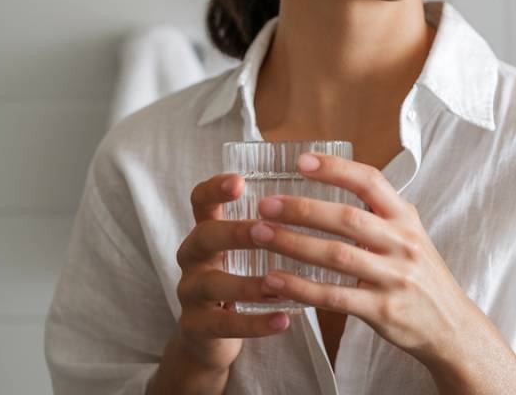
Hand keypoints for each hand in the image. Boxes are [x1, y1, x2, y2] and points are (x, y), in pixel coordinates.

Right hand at [172, 173, 292, 371]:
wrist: (209, 333)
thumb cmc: (238, 275)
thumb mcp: (243, 248)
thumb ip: (268, 225)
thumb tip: (324, 197)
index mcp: (206, 229)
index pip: (201, 200)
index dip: (215, 188)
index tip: (240, 181)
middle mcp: (193, 255)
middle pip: (204, 236)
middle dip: (234, 232)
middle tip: (264, 229)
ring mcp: (190, 291)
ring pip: (212, 285)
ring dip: (246, 284)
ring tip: (277, 284)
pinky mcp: (196, 326)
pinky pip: (224, 326)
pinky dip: (255, 324)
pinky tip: (283, 321)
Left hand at [246, 152, 479, 366]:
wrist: (451, 326)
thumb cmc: (420, 275)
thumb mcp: (410, 234)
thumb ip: (379, 212)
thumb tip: (336, 180)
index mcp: (406, 217)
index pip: (370, 181)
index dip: (335, 168)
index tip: (301, 160)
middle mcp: (402, 242)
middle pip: (346, 217)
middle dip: (302, 209)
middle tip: (265, 205)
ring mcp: (393, 277)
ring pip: (336, 255)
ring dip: (292, 243)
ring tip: (259, 235)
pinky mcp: (381, 310)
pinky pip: (334, 295)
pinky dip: (300, 287)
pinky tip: (274, 280)